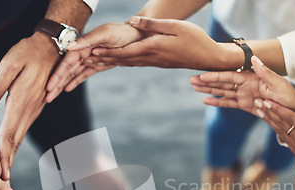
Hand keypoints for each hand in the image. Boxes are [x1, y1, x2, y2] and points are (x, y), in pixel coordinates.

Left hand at [0, 32, 60, 179]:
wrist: (52, 49)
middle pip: (16, 139)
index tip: (2, 172)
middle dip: (8, 160)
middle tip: (3, 181)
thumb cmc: (28, 53)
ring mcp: (34, 109)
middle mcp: (29, 109)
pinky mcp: (35, 106)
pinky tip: (12, 146)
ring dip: (12, 152)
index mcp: (21, 102)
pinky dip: (17, 141)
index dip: (4, 154)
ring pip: (21, 135)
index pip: (9, 133)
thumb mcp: (8, 65)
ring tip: (6, 169)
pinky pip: (24, 127)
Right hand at [46, 22, 143, 100]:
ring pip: (73, 75)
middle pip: (67, 71)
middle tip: (46, 97)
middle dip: (56, 84)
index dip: (57, 75)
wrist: (136, 36)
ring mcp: (90, 59)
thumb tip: (71, 47)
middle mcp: (84, 52)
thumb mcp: (105, 34)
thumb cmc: (121, 33)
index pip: (67, 63)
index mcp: (83, 45)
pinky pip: (83, 75)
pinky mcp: (97, 65)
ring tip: (52, 96)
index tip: (49, 86)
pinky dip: (75, 82)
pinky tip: (66, 90)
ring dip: (62, 85)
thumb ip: (88, 40)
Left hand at [81, 17, 240, 70]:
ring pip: (127, 62)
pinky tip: (118, 61)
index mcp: (153, 48)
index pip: (124, 51)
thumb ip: (153, 25)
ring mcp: (154, 61)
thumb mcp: (175, 27)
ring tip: (95, 62)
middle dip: (103, 59)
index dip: (106, 52)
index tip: (91, 53)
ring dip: (111, 61)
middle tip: (86, 60)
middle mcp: (150, 58)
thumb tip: (133, 23)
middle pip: (122, 59)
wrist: (208, 57)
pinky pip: (136, 62)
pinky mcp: (158, 62)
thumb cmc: (195, 39)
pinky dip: (123, 61)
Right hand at [190, 56, 294, 118]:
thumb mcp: (278, 83)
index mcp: (251, 77)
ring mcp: (244, 95)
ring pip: (222, 92)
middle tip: (191, 80)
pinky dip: (217, 102)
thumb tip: (254, 58)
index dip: (215, 76)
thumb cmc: (287, 94)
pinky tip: (205, 100)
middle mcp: (244, 85)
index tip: (203, 75)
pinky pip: (228, 103)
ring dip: (208, 90)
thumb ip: (264, 72)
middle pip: (222, 83)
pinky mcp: (245, 105)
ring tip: (194, 87)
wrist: (292, 109)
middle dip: (206, 81)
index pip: (229, 76)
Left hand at [257, 101, 294, 178]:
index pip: (291, 118)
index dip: (279, 109)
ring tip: (258, 110)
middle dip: (268, 111)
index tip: (267, 101)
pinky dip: (274, 127)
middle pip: (281, 122)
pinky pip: (282, 136)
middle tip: (257, 101)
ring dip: (268, 119)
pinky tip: (270, 123)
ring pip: (279, 129)